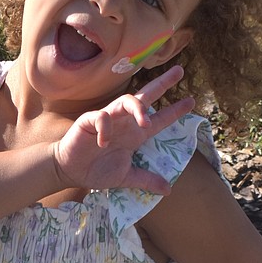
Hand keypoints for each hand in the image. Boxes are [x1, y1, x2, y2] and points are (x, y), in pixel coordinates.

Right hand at [52, 65, 193, 195]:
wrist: (70, 171)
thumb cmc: (96, 170)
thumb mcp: (126, 177)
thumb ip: (146, 180)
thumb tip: (168, 190)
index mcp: (134, 134)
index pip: (159, 118)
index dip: (175, 110)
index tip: (191, 102)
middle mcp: (124, 122)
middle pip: (145, 97)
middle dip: (162, 84)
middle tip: (179, 72)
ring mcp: (108, 119)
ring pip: (125, 101)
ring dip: (138, 109)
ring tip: (145, 124)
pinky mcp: (89, 121)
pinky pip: (101, 117)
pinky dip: (105, 128)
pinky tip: (103, 143)